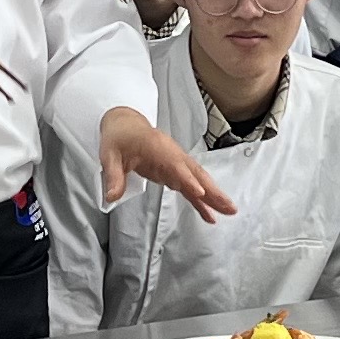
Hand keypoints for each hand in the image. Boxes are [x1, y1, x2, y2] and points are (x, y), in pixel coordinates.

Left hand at [97, 107, 234, 220]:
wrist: (125, 124)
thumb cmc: (119, 137)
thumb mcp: (109, 156)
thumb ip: (113, 176)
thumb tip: (111, 197)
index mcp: (157, 149)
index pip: (175, 166)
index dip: (187, 180)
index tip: (199, 192)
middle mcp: (173, 155)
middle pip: (196, 174)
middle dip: (213, 191)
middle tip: (229, 207)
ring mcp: (176, 163)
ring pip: (199, 180)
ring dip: (214, 196)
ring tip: (229, 211)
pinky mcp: (175, 171)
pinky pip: (191, 186)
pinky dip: (201, 200)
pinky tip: (210, 214)